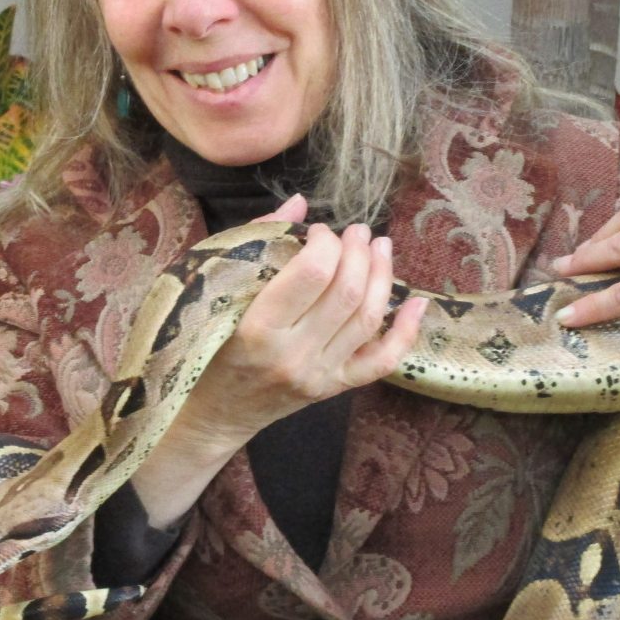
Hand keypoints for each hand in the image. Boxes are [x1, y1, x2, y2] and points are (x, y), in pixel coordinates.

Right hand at [128, 193, 426, 527]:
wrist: (208, 414)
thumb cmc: (201, 345)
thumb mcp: (213, 292)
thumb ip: (254, 245)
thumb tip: (301, 204)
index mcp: (258, 330)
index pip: (312, 274)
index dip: (325, 242)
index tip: (318, 231)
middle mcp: (293, 356)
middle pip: (348, 293)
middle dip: (358, 252)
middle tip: (355, 231)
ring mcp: (318, 376)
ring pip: (369, 320)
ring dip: (383, 276)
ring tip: (380, 247)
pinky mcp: (333, 389)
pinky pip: (381, 362)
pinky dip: (405, 331)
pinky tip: (417, 302)